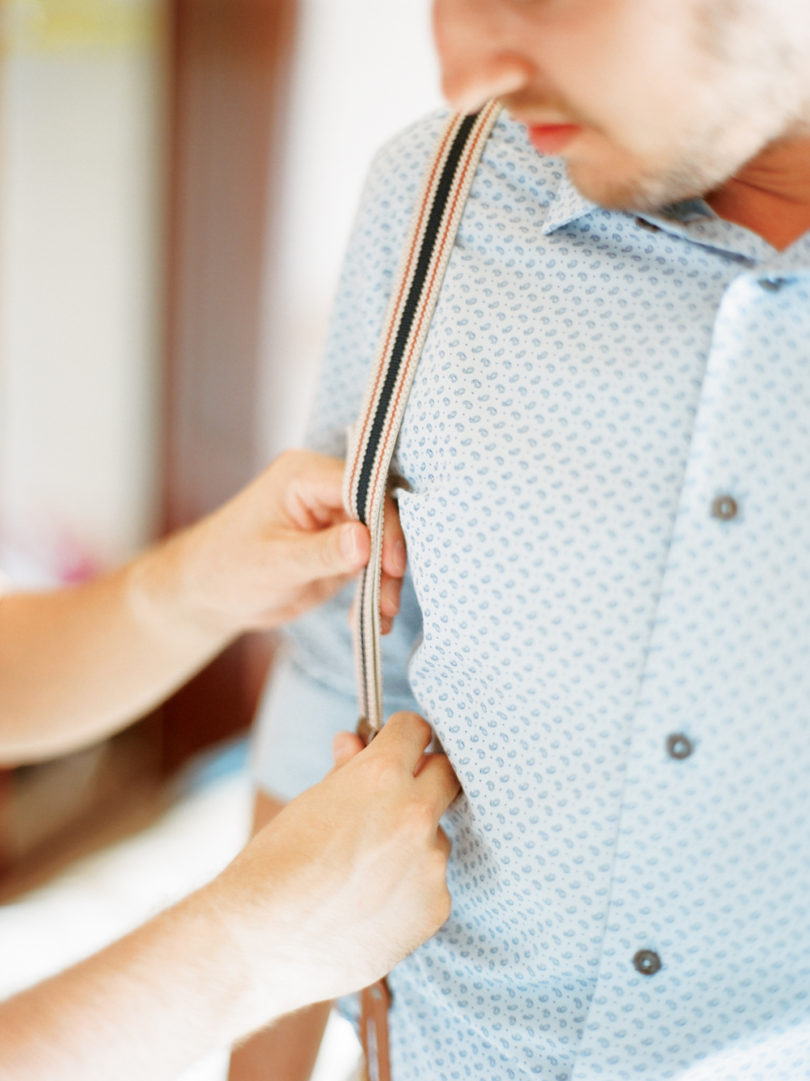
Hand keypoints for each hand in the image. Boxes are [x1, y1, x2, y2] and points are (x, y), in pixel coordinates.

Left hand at [170, 450, 405, 635]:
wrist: (207, 594)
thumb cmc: (225, 568)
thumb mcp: (274, 563)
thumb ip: (322, 552)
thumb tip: (366, 540)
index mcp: (304, 476)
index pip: (363, 487)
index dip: (384, 522)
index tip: (392, 565)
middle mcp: (325, 491)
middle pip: (380, 514)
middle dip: (389, 558)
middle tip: (389, 602)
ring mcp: (335, 519)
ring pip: (381, 542)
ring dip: (386, 581)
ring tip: (382, 617)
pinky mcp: (341, 547)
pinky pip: (372, 564)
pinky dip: (376, 591)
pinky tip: (373, 620)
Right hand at [204, 712, 458, 1019]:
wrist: (258, 945)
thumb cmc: (272, 868)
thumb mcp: (308, 803)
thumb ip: (346, 771)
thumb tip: (356, 744)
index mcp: (382, 775)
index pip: (416, 730)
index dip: (402, 736)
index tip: (397, 746)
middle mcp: (415, 814)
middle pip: (446, 775)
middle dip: (423, 778)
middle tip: (394, 795)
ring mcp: (430, 864)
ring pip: (436, 836)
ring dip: (413, 841)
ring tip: (363, 869)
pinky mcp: (435, 908)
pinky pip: (430, 883)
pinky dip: (409, 887)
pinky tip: (370, 903)